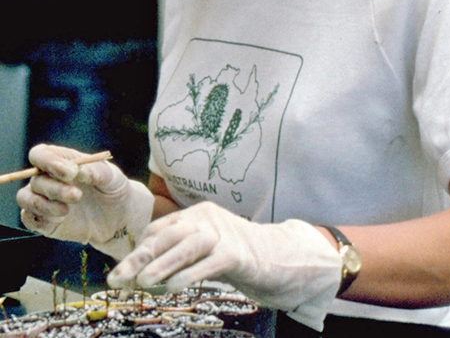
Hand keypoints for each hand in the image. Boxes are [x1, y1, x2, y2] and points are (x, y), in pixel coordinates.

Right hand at [17, 144, 153, 259]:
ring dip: (43, 204)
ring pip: (26, 198)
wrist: (118, 215)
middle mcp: (46, 178)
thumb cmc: (112, 187)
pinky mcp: (44, 221)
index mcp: (60, 160)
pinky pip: (29, 218)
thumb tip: (80, 172)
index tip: (70, 172)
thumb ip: (97, 171)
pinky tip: (60, 218)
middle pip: (35, 179)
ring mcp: (43, 200)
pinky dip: (39, 218)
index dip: (49, 162)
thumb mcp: (111, 176)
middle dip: (55, 188)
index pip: (40, 155)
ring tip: (67, 210)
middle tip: (77, 195)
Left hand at [108, 201, 341, 330]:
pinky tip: (173, 287)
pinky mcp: (238, 253)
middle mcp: (207, 218)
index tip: (120, 272)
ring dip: (162, 264)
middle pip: (167, 235)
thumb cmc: (234, 256)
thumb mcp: (202, 252)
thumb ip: (177, 256)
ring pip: (187, 245)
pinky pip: (209, 262)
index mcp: (196, 213)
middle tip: (118, 278)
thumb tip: (140, 273)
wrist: (279, 257)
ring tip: (142, 283)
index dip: (138, 250)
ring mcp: (224, 233)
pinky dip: (189, 274)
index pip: (159, 229)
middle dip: (140, 257)